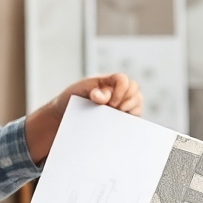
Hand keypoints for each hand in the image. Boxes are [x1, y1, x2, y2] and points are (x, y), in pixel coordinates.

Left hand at [24, 73, 142, 163]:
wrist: (65, 113)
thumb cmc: (72, 98)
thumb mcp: (79, 90)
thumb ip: (92, 90)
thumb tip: (102, 96)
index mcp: (108, 80)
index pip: (122, 79)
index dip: (120, 90)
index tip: (109, 102)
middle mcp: (118, 90)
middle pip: (134, 88)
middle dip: (126, 100)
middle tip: (113, 108)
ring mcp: (123, 102)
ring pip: (138, 101)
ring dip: (130, 108)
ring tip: (116, 114)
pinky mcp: (124, 116)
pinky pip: (136, 115)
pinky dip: (131, 118)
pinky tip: (119, 122)